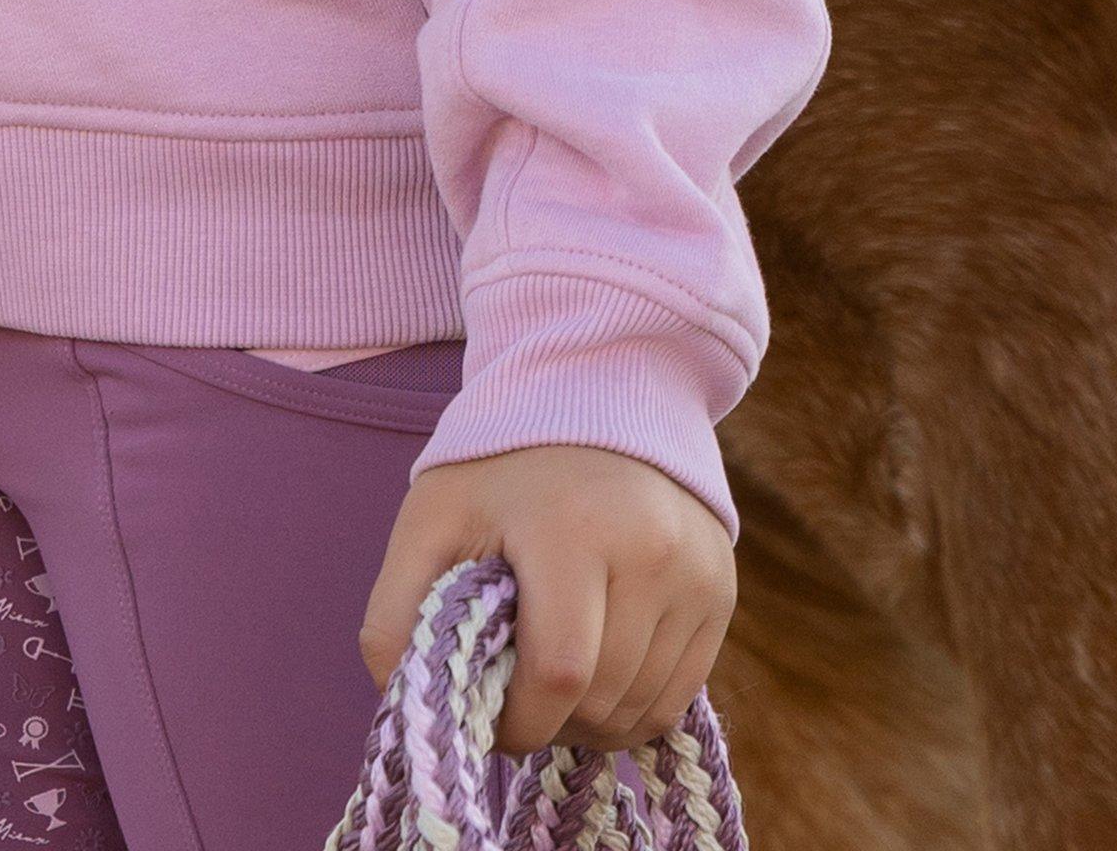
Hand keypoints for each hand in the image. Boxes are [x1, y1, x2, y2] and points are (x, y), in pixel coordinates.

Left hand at [358, 443, 733, 749]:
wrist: (592, 396)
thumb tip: (405, 701)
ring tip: (552, 679)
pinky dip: (630, 706)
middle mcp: (650, 551)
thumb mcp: (430, 521)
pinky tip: (595, 671)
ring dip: (590, 720)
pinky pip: (677, 695)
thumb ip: (396, 613)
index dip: (517, 720)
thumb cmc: (500, 468)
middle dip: (550, 720)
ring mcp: (696, 572)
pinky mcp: (721, 591)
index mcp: (572, 528)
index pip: (558, 672)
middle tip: (515, 692)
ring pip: (642, 709)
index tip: (488, 715)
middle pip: (601, 698)